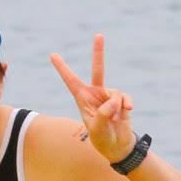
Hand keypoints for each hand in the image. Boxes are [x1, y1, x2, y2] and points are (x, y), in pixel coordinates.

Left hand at [50, 35, 135, 163]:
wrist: (117, 146)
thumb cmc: (102, 139)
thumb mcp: (97, 129)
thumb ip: (103, 115)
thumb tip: (113, 101)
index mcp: (82, 99)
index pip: (70, 80)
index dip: (62, 68)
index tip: (52, 54)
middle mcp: (95, 93)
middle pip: (98, 69)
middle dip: (99, 52)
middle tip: (99, 35)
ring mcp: (109, 96)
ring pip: (114, 92)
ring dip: (116, 106)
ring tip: (115, 120)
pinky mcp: (121, 100)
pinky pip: (125, 97)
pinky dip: (126, 104)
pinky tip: (128, 111)